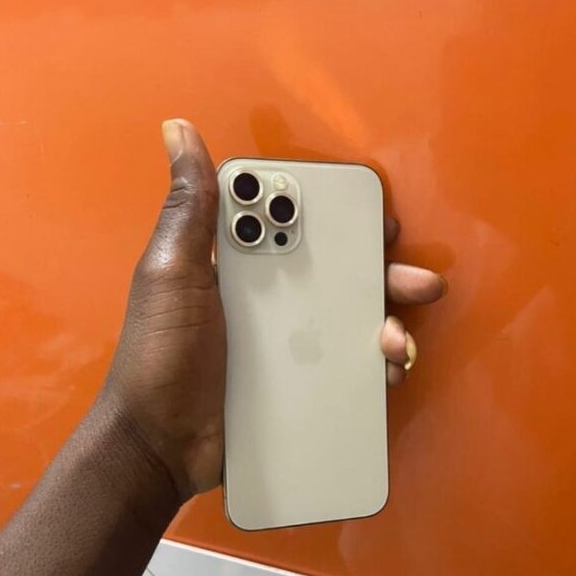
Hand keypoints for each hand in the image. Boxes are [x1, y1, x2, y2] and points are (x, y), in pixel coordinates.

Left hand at [103, 119, 445, 505]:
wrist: (159, 445)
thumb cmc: (160, 354)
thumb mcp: (172, 272)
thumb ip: (189, 208)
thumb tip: (178, 130)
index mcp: (244, 266)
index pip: (300, 230)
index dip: (340, 219)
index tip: (374, 217)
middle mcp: (273, 302)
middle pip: (342, 276)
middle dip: (385, 273)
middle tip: (416, 280)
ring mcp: (291, 349)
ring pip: (356, 324)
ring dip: (390, 323)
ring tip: (397, 338)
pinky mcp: (303, 391)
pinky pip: (351, 373)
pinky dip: (378, 369)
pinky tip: (387, 371)